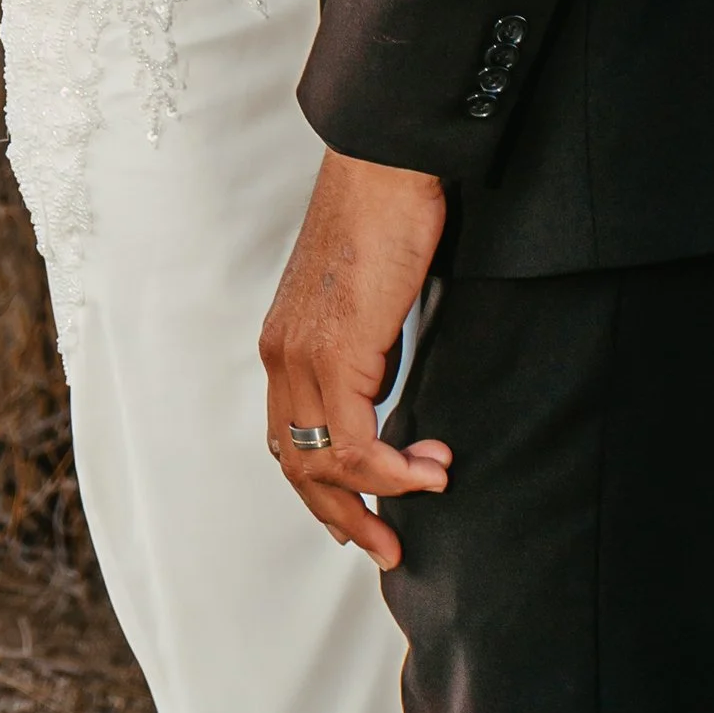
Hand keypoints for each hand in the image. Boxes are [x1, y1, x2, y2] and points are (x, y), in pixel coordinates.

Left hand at [259, 150, 452, 567]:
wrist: (386, 165)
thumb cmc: (388, 217)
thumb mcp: (372, 300)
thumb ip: (370, 348)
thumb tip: (391, 384)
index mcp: (285, 342)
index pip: (291, 438)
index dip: (324, 488)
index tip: (365, 515)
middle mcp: (281, 355)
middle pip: (296, 465)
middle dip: (344, 515)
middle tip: (388, 546)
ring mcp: (301, 356)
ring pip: (322, 464)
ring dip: (376, 499)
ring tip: (428, 494)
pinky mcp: (332, 353)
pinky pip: (352, 443)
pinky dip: (393, 469)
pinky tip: (432, 467)